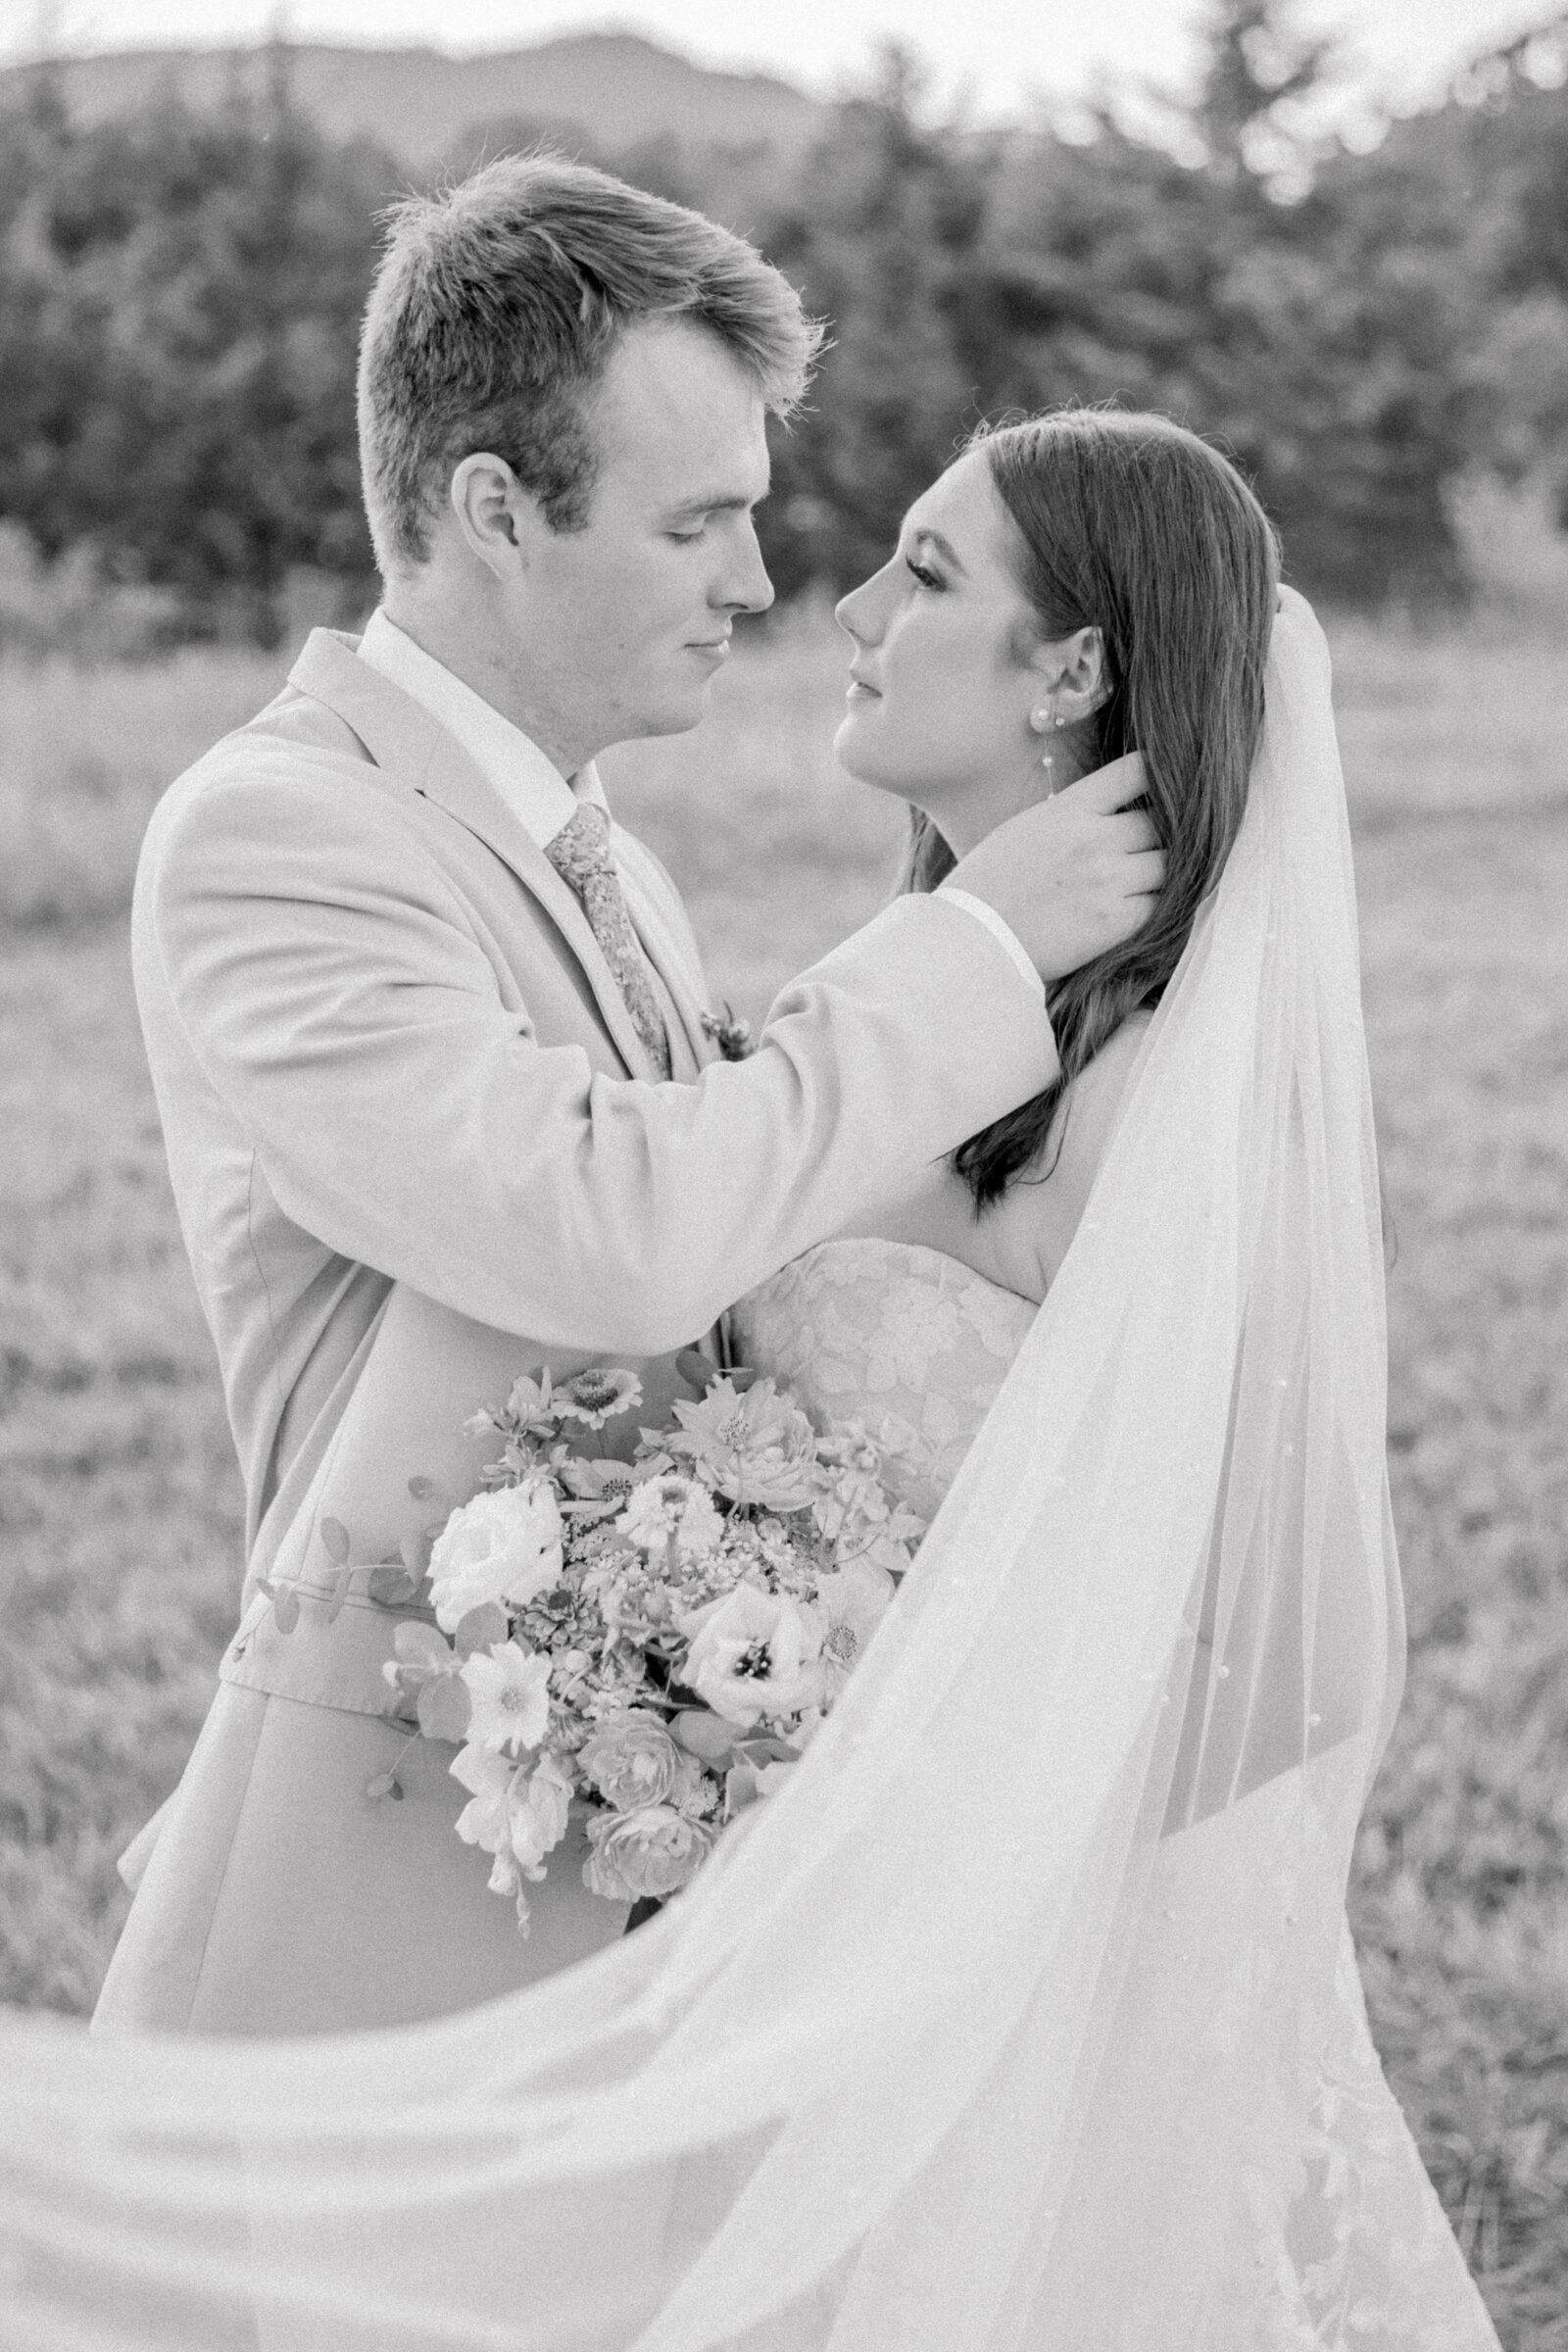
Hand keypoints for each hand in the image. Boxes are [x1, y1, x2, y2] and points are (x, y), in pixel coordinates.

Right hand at [947, 753, 1162, 983]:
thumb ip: (1072, 815)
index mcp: (1070, 809)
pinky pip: (1160, 905)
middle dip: (1162, 834)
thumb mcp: (1025, 829)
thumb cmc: (988, 886)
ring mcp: (1109, 880)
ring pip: (1169, 865)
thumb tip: (1113, 812)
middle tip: (1153, 847)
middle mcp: (1095, 838)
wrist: (971, 940)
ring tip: (1146, 880)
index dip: (1158, 775)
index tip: (1164, 788)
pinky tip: (1138, 908)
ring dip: (1163, 872)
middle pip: (1162, 822)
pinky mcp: (1116, 922)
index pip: (1138, 771)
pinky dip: (1157, 906)